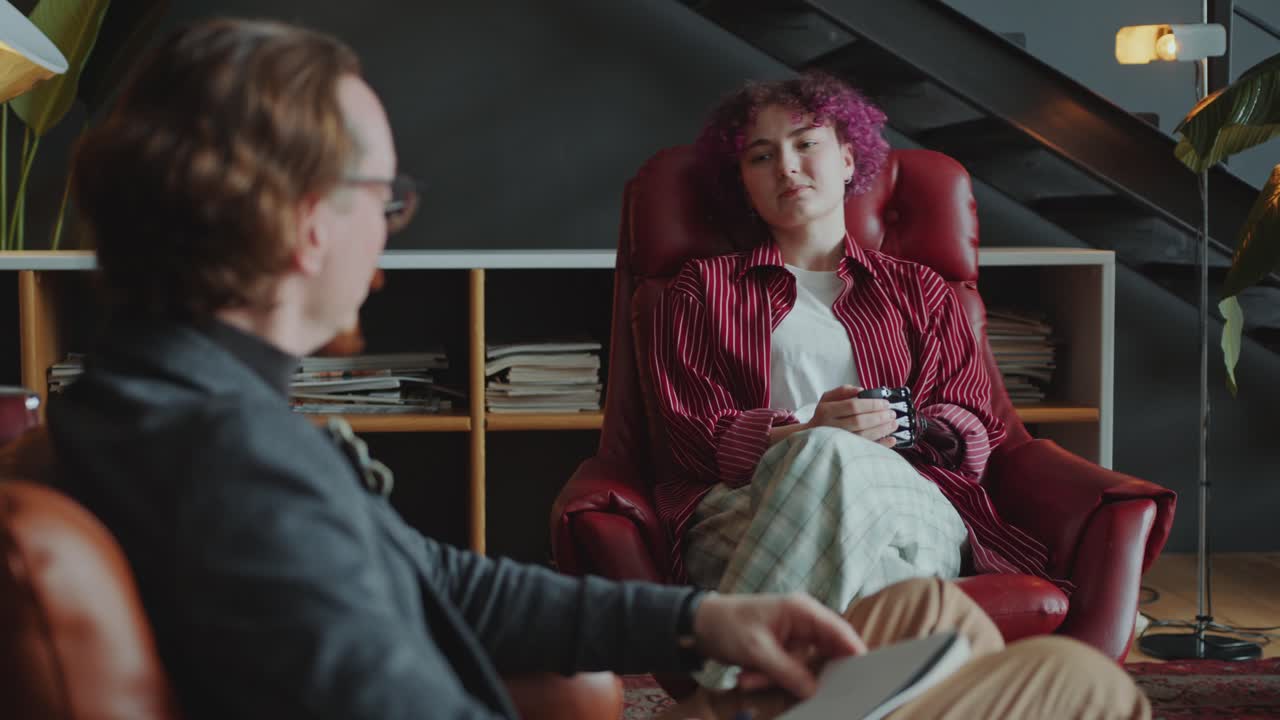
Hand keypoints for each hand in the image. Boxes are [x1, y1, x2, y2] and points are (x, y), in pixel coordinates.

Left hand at [692, 592, 866, 698]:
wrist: (696, 625)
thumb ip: (787, 670)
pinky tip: (745, 675)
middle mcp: (802, 622)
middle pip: (824, 654)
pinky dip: (769, 678)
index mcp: (801, 611)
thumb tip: (813, 690)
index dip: (854, 653)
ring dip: (778, 678)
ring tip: (749, 677)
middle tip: (795, 690)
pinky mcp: (782, 651)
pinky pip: (787, 671)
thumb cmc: (726, 625)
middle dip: (803, 674)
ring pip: (803, 668)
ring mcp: (792, 637)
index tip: (863, 677)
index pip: (839, 632)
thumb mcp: (756, 650)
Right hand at [806, 385, 897, 446]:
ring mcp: (838, 441)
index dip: (871, 404)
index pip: (852, 406)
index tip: (885, 402)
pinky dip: (880, 445)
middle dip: (879, 417)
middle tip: (892, 413)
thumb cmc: (824, 415)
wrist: (810, 436)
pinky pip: (865, 449)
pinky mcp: (845, 452)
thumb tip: (862, 390)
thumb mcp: (827, 398)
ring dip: (882, 429)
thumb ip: (843, 391)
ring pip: (864, 436)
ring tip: (894, 424)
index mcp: (826, 411)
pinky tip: (891, 439)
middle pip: (859, 421)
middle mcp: (831, 427)